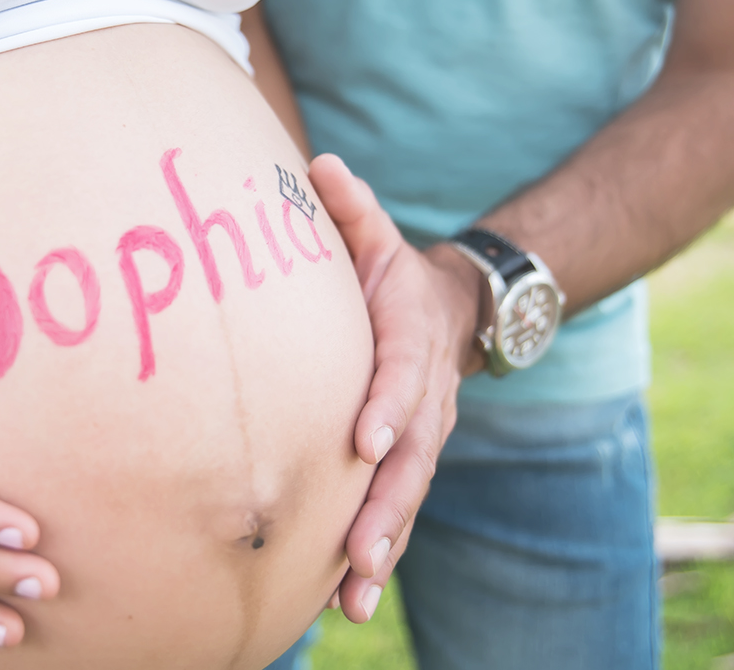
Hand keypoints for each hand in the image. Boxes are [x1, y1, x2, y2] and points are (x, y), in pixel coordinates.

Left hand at [309, 154, 481, 621]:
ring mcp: (423, 432)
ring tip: (355, 591)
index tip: (366, 439)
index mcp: (411, 335)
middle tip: (361, 546)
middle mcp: (425, 392)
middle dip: (388, 500)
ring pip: (409, 492)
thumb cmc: (389, 274)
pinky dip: (379, 551)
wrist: (448, 311)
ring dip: (384, 541)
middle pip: (414, 452)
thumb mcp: (374, 235)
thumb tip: (317, 164)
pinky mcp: (410, 459)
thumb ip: (349, 207)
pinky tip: (349, 601)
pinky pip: (398, 506)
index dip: (390, 404)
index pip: (403, 371)